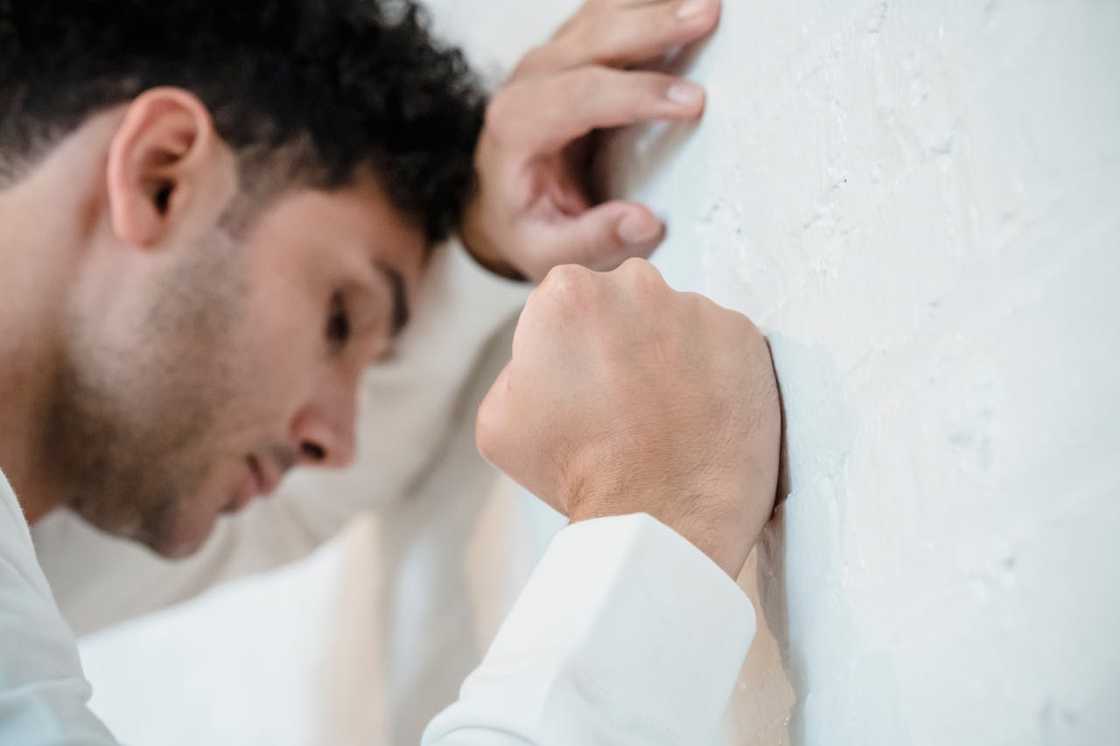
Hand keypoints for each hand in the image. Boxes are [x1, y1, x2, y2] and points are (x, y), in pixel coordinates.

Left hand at [462, 0, 722, 281]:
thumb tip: (644, 222)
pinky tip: (682, 5)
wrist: (502, 202)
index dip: (638, 95)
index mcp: (517, 127)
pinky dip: (646, 6)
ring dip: (655, 6)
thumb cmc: (527, 225)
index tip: (692, 102)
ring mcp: (550, 58)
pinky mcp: (570, 48)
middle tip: (708, 15)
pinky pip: (609, 13)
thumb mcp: (547, 252)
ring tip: (709, 6)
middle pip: (594, 38)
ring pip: (602, 14)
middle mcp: (529, 81)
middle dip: (653, 25)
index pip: (580, 98)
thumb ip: (590, 239)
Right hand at [476, 260, 780, 578]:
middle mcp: (636, 284)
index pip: (567, 301)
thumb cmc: (576, 472)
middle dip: (622, 337)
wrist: (663, 518)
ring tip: (667, 413)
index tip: (581, 383)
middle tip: (623, 398)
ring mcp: (697, 307)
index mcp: (568, 292)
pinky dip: (714, 371)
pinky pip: (722, 343)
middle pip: (624, 300)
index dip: (571, 344)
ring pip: (676, 320)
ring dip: (670, 353)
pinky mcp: (745, 335)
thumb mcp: (499, 419)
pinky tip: (700, 414)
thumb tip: (546, 356)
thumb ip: (516, 366)